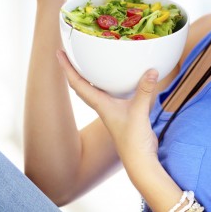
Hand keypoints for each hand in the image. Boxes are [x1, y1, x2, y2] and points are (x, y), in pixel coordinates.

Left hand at [57, 50, 159, 165]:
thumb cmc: (133, 141)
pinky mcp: (122, 110)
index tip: (59, 52)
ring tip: (88, 59)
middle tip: (69, 52)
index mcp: (99, 104)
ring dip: (88, 73)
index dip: (66, 67)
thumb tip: (151, 70)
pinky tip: (117, 75)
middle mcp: (102, 104)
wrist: (140, 159)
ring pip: (94, 87)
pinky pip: (110, 90)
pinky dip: (109, 80)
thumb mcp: (139, 112)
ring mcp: (111, 108)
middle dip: (73, 68)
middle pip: (81, 83)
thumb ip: (145, 90)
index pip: (77, 82)